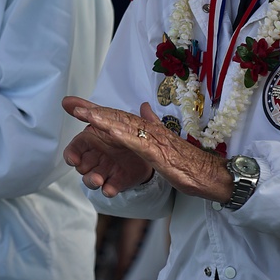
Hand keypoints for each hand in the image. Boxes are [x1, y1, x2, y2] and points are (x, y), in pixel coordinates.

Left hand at [62, 96, 232, 201]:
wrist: (207, 173)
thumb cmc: (185, 160)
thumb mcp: (163, 141)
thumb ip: (153, 123)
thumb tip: (145, 106)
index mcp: (146, 129)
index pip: (118, 117)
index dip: (96, 111)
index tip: (75, 106)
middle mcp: (148, 130)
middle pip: (117, 118)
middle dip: (93, 112)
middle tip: (71, 106)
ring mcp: (153, 140)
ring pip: (125, 127)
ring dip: (104, 119)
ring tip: (84, 114)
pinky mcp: (158, 152)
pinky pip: (138, 143)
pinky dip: (123, 135)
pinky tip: (109, 131)